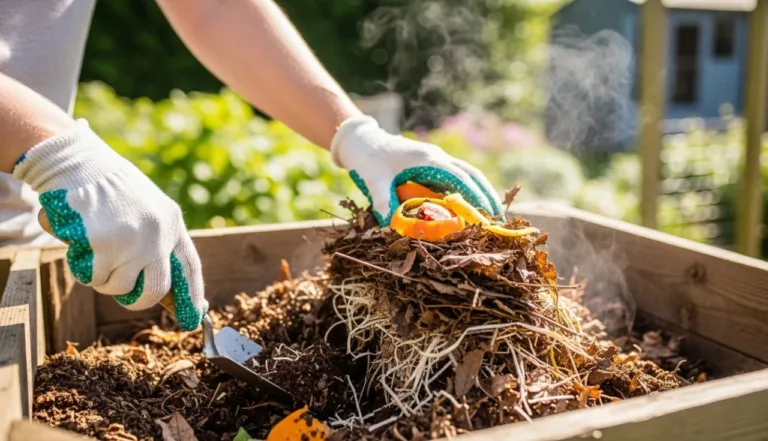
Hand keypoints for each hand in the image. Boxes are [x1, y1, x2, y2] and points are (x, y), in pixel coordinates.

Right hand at [13, 119, 206, 330]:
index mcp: (172, 222)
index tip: (195, 318)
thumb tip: (165, 288)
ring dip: (105, 278)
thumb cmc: (110, 188)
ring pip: (120, 287)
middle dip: (138, 299)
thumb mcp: (147, 208)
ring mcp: (133, 242)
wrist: (78, 163)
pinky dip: (85, 269)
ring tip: (97, 250)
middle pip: (156, 289)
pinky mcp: (105, 247)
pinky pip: (94, 278)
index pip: (190, 268)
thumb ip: (158, 240)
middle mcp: (158, 235)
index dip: (192, 296)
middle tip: (125, 292)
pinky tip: (83, 244)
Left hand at [330, 115, 502, 225]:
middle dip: (486, 193)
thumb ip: (382, 200)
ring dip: (480, 190)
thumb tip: (390, 224)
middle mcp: (436, 157)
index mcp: (427, 159)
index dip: (475, 194)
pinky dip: (467, 188)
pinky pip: (456, 175)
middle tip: (499, 215)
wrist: (363, 140)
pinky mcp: (432, 163)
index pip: (459, 177)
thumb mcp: (373, 180)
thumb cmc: (368, 158)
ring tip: (491, 211)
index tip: (487, 212)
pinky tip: (471, 203)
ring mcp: (435, 159)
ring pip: (466, 172)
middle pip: (470, 173)